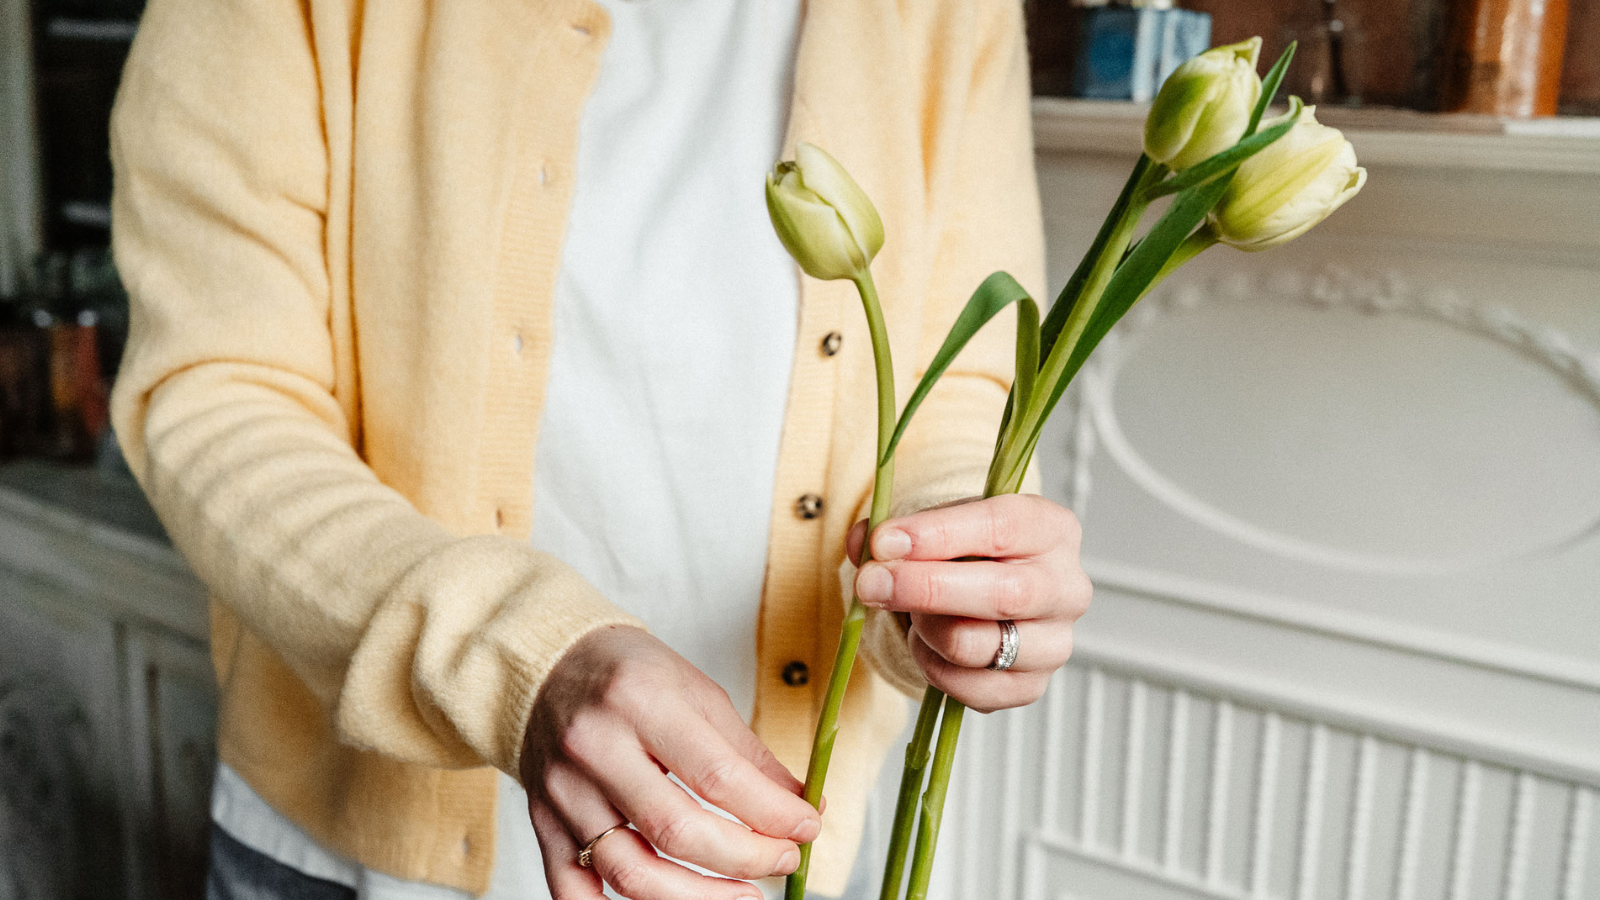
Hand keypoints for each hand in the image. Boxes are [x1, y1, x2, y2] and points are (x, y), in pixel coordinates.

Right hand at [520, 626, 820, 899]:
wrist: (548, 666)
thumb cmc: (631, 675)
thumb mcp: (697, 692)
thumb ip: (748, 754)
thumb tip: (802, 805)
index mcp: (641, 701)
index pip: (718, 777)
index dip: (772, 812)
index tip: (808, 826)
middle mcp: (595, 748)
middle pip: (677, 831)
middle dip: (745, 857)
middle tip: (784, 860)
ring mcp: (564, 792)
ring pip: (631, 873)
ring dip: (699, 898)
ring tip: (744, 895)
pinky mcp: (543, 824)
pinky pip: (574, 892)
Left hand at [847, 494, 1090, 712]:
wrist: (982, 589)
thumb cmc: (964, 551)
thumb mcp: (935, 524)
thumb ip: (895, 531)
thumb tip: (864, 543)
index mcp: (1052, 529)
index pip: (1002, 528)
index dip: (937, 535)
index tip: (885, 541)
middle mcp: (1066, 588)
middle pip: (1002, 593)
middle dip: (924, 587)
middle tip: (871, 583)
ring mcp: (1054, 644)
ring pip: (977, 645)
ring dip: (925, 628)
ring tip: (911, 611)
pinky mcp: (1030, 687)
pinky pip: (968, 688)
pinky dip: (931, 665)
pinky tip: (926, 640)